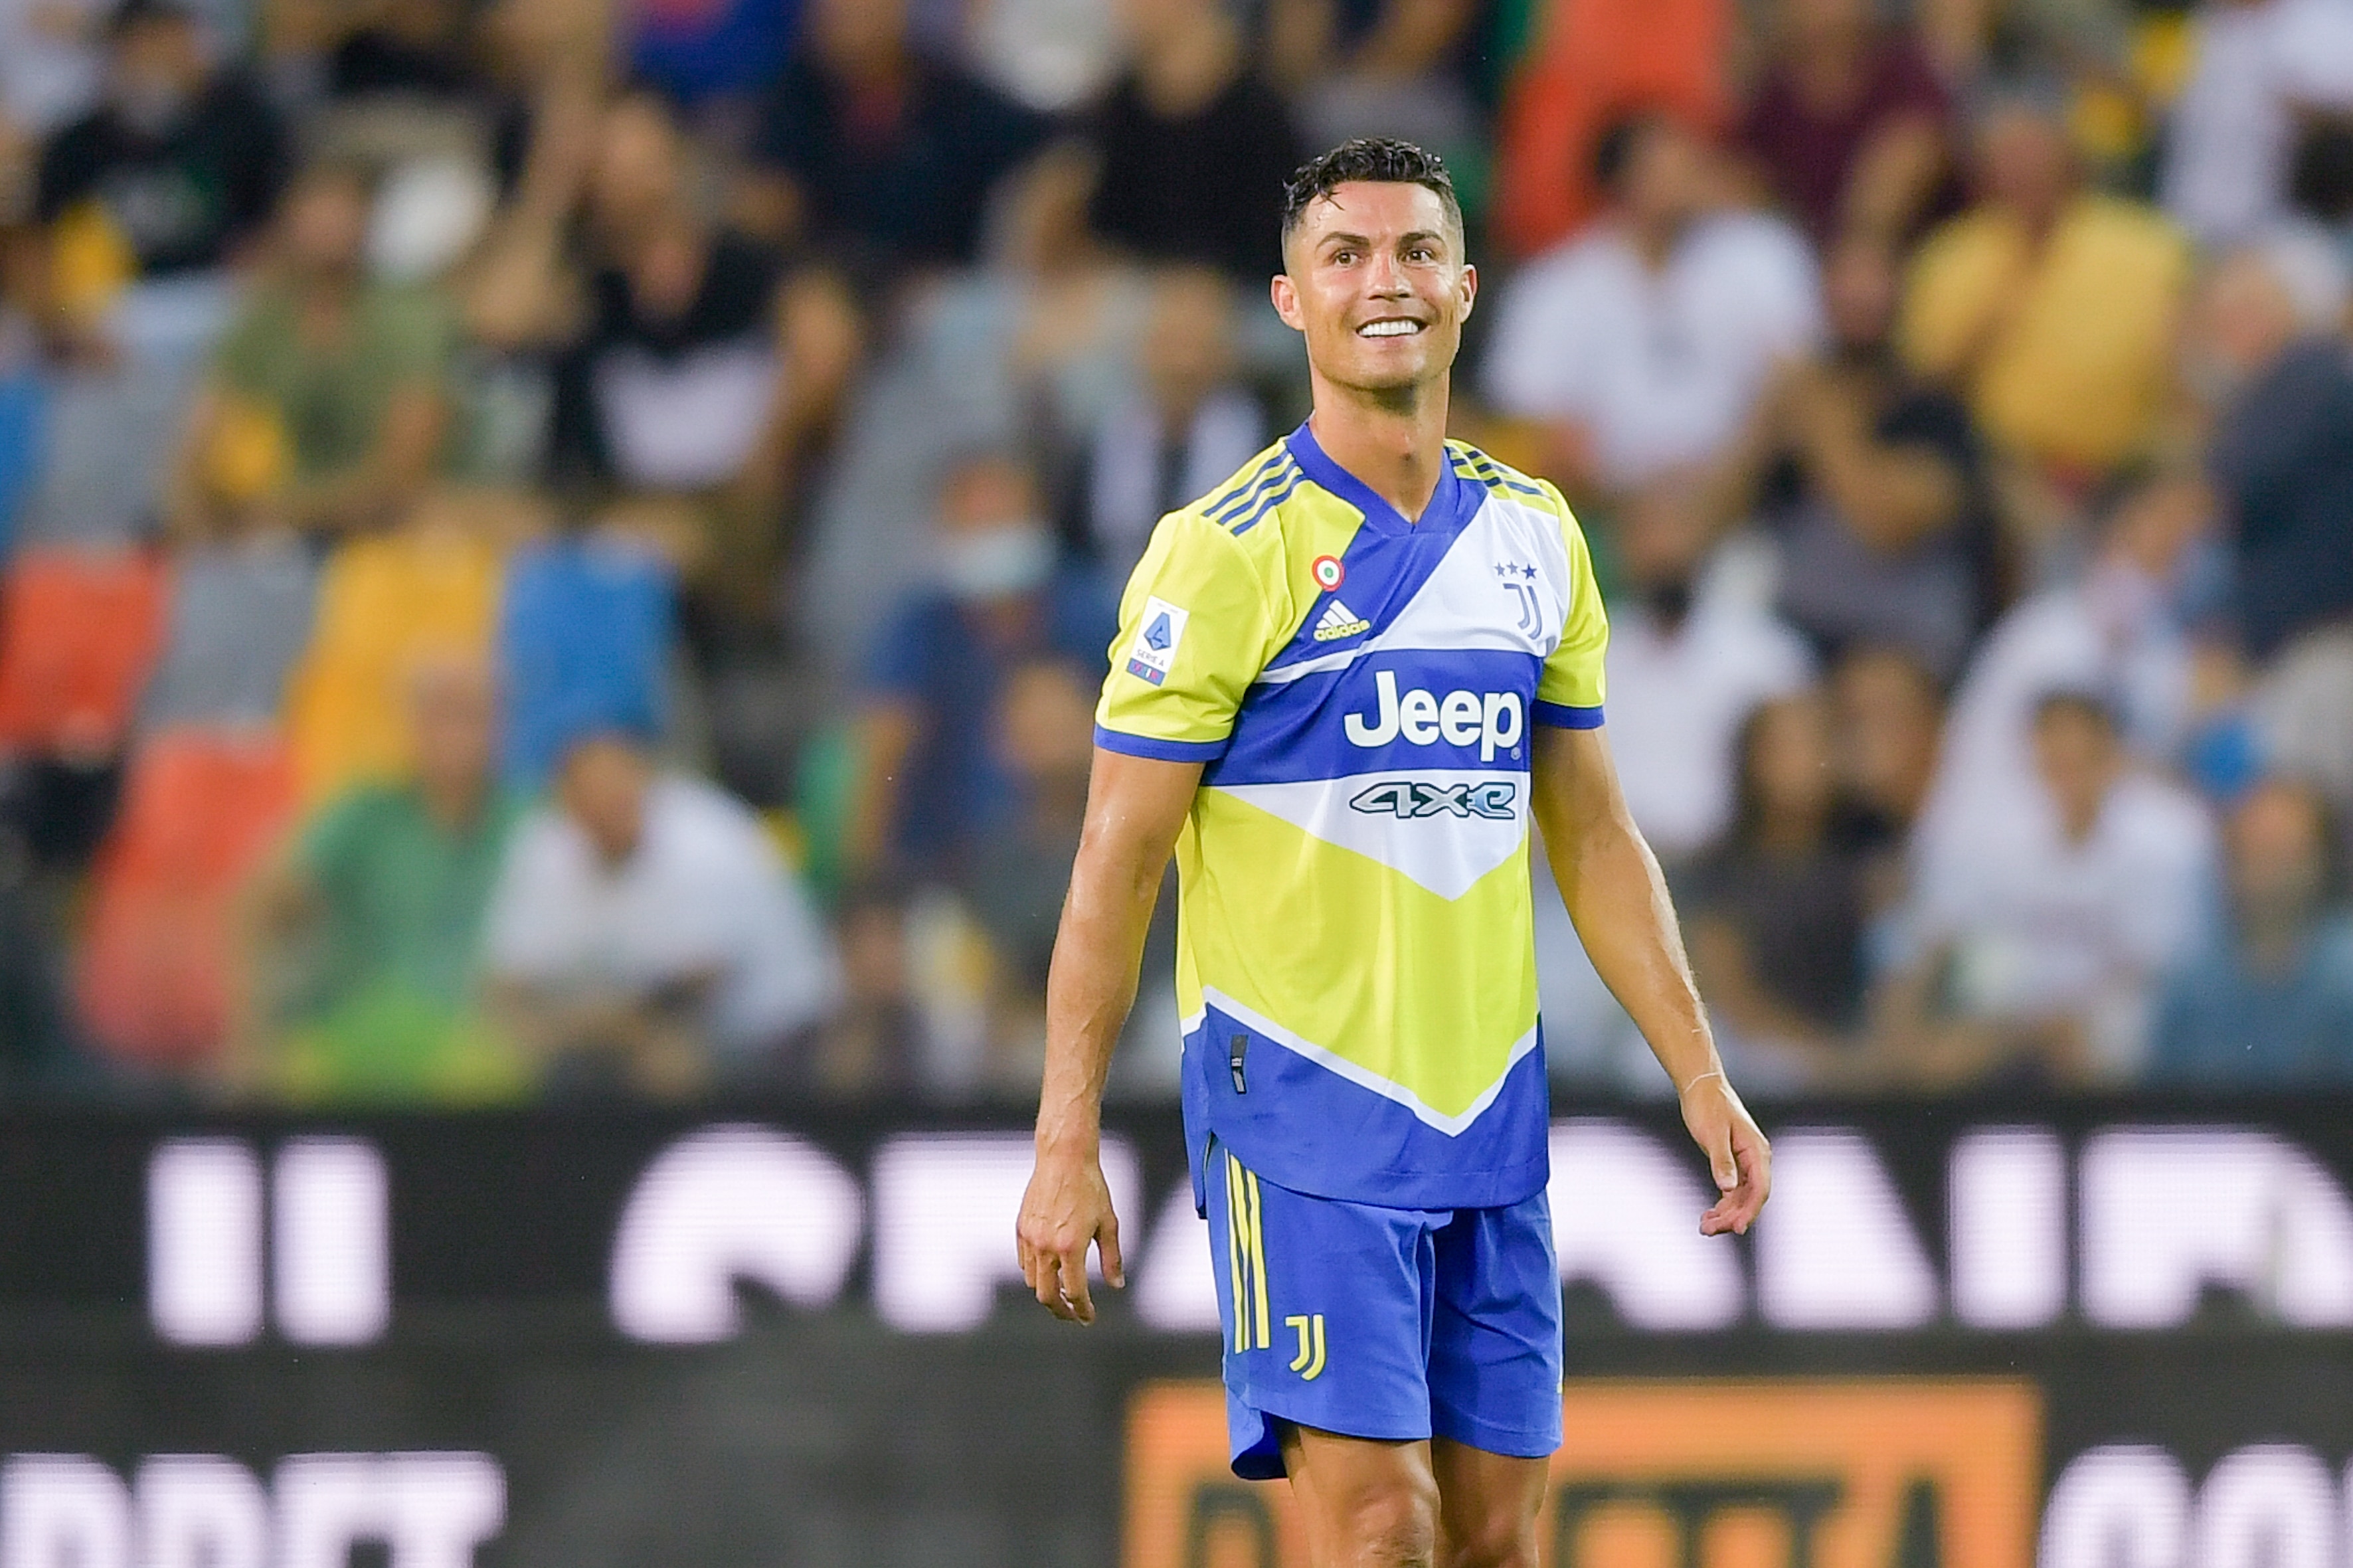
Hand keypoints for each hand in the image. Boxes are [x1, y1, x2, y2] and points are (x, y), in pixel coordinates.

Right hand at [1015, 1141, 1124, 1323]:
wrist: (1064, 1158)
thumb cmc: (1091, 1188)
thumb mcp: (1108, 1223)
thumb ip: (1112, 1258)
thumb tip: (1117, 1285)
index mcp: (1071, 1247)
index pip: (1075, 1293)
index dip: (1083, 1311)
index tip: (1088, 1318)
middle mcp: (1046, 1246)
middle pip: (1046, 1296)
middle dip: (1060, 1311)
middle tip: (1073, 1314)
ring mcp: (1030, 1238)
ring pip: (1032, 1282)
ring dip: (1048, 1292)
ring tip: (1064, 1292)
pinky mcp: (1021, 1229)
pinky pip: (1024, 1262)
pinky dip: (1036, 1273)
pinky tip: (1051, 1269)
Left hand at [1680, 1073, 1770, 1235]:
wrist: (1701, 1087)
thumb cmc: (1708, 1106)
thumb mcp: (1713, 1133)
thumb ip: (1721, 1161)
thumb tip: (1727, 1188)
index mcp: (1757, 1152)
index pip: (1760, 1189)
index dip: (1750, 1211)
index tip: (1736, 1229)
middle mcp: (1756, 1160)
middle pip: (1750, 1198)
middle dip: (1732, 1217)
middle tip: (1708, 1230)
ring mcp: (1745, 1163)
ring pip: (1740, 1198)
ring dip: (1725, 1215)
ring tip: (1704, 1228)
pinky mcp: (1733, 1164)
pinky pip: (1732, 1192)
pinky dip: (1721, 1205)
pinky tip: (1707, 1217)